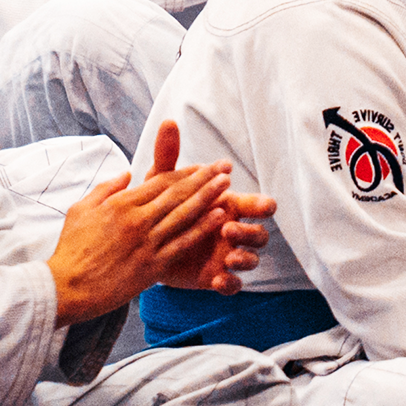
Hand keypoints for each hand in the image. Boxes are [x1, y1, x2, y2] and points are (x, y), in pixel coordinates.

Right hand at [47, 131, 237, 326]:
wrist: (63, 289)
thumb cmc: (70, 250)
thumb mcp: (81, 209)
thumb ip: (106, 188)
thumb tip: (127, 172)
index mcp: (121, 203)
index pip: (161, 182)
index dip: (186, 172)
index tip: (204, 165)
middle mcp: (137, 219)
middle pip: (178, 193)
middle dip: (205, 177)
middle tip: (226, 165)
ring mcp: (146, 242)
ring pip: (184, 214)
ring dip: (209, 196)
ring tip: (227, 184)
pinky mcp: (151, 266)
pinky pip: (182, 243)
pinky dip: (203, 228)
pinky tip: (220, 216)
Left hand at [145, 121, 275, 294]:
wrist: (140, 243)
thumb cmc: (160, 206)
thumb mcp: (162, 182)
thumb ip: (168, 155)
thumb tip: (168, 122)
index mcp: (229, 206)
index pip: (259, 205)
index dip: (264, 205)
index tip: (263, 206)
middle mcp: (232, 230)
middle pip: (261, 234)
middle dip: (251, 232)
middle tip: (229, 228)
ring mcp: (227, 255)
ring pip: (251, 259)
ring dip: (245, 257)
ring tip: (229, 255)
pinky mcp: (215, 277)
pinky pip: (233, 284)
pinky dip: (230, 283)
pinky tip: (219, 280)